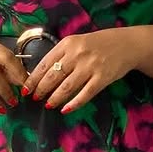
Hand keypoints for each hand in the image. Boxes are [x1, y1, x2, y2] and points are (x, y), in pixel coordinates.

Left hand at [24, 28, 140, 111]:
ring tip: (48, 105)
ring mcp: (90, 66)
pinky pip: (85, 94)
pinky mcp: (102, 78)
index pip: (45, 63)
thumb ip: (62, 54)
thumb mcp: (77, 42)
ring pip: (67, 87)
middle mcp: (78, 54)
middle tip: (35, 98)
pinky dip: (74, 103)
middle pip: (53, 76)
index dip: (33, 78)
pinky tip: (65, 109)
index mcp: (68, 44)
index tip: (25, 88)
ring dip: (55, 98)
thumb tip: (42, 74)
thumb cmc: (98, 44)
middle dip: (41, 89)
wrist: (127, 44)